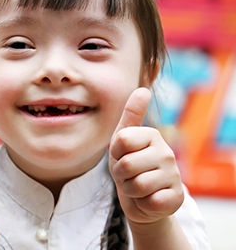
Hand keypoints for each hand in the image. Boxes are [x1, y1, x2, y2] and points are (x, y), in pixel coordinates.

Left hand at [109, 88, 183, 224]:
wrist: (140, 197)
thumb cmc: (129, 164)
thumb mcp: (122, 140)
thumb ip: (131, 115)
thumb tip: (143, 89)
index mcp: (152, 135)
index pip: (121, 140)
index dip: (115, 152)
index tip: (121, 155)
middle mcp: (166, 152)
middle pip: (126, 164)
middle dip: (120, 175)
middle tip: (128, 174)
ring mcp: (174, 175)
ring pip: (137, 185)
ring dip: (130, 190)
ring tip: (137, 186)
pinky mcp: (177, 198)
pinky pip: (150, 202)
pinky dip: (142, 203)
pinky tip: (148, 198)